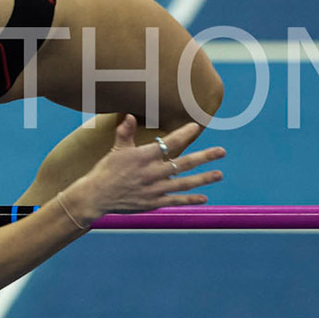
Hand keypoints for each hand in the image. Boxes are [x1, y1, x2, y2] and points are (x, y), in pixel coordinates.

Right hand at [62, 116, 224, 218]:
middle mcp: (153, 172)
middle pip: (184, 163)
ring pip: (185, 183)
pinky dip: (191, 199)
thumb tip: (129, 115)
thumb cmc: (106, 170)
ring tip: (219, 174)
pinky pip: (176, 201)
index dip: (184, 134)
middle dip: (205, 157)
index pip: (169, 142)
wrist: (96, 196)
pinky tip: (205, 197)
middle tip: (222, 151)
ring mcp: (155, 189)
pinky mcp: (153, 203)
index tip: (196, 127)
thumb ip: (125, 133)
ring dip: (204, 178)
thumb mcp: (116, 150)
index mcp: (144, 157)